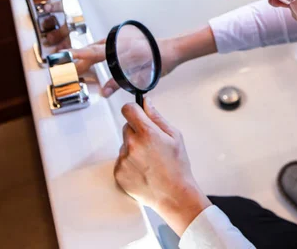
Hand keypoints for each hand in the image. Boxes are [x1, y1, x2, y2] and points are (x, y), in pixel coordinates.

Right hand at [71, 37, 181, 96]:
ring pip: (100, 47)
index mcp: (123, 48)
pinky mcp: (126, 43)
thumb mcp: (140, 76)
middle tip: (72, 70)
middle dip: (82, 59)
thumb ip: (118, 83)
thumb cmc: (161, 60)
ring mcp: (123, 41)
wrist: (174, 50)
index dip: (81, 54)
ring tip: (81, 66)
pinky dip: (99, 52)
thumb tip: (103, 92)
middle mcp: (121, 42)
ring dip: (90, 55)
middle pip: (95, 50)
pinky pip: (108, 46)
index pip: (97, 51)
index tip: (68, 56)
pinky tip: (97, 59)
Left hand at [114, 99, 210, 235]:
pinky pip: (121, 160)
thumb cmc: (177, 167)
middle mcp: (132, 145)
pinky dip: (129, 162)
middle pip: (127, 127)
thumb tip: (146, 103)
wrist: (173, 194)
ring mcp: (123, 160)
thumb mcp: (174, 136)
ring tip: (150, 160)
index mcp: (147, 133)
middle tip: (152, 144)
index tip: (138, 114)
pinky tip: (143, 169)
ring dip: (133, 148)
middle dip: (137, 131)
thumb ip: (157, 117)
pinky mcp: (118, 172)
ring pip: (124, 144)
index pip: (128, 109)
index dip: (134, 110)